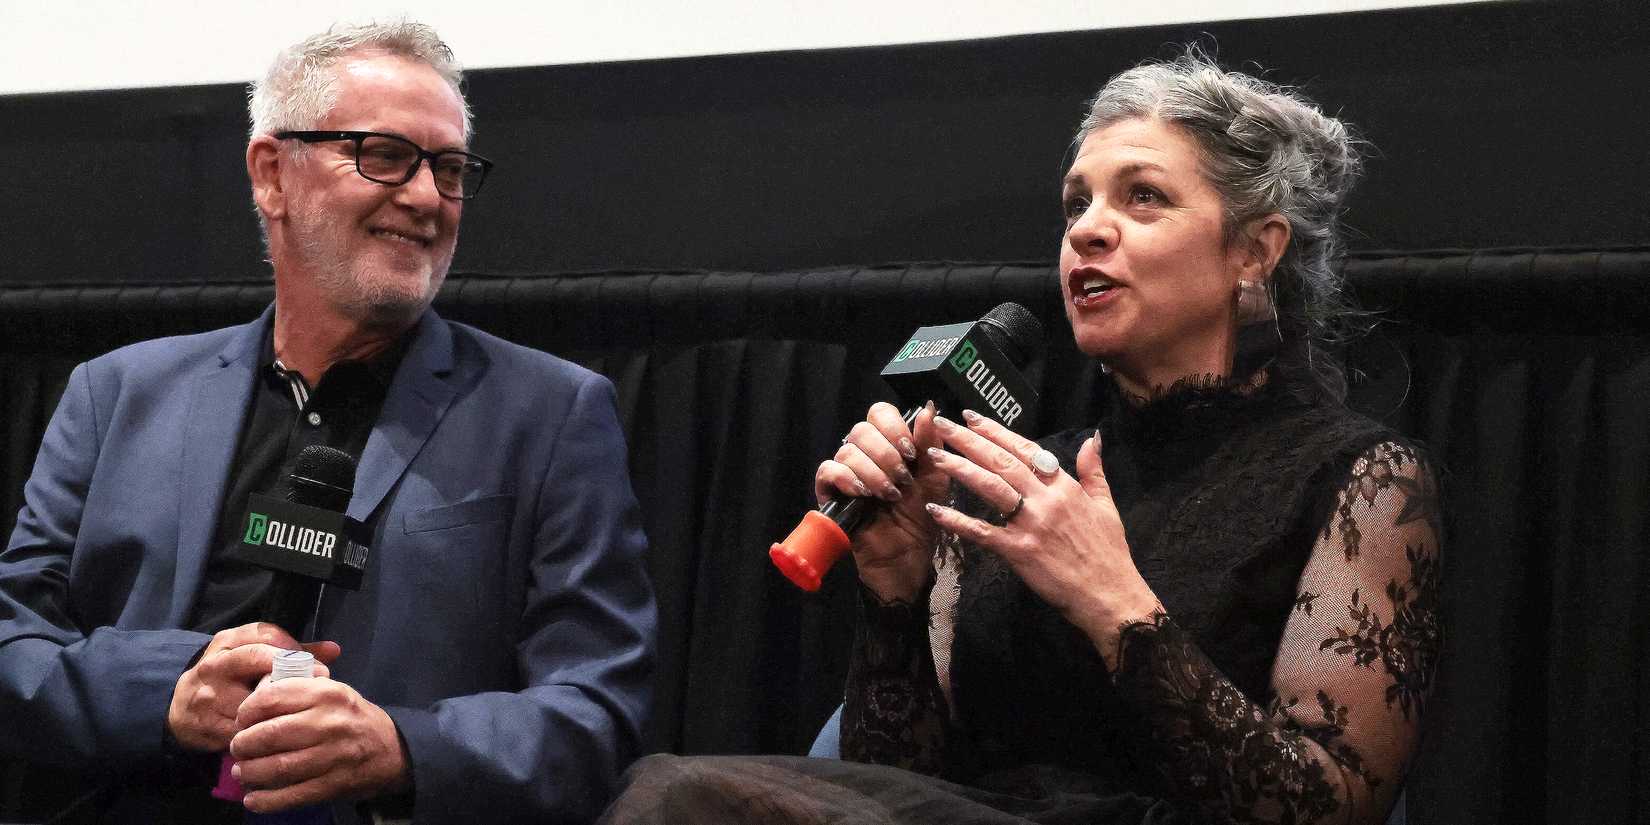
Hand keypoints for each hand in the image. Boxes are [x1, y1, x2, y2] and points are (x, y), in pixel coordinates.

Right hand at [166, 622, 339, 751]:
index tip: (319, 667)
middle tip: (315, 687)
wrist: (180, 709)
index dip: (296, 649)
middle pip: (258, 659)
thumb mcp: (251, 656)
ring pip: (254, 699)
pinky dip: (266, 731)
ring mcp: (208, 696)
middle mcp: (215, 665)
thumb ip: (293, 652)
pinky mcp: (208, 726)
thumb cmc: (229, 678)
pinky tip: (282, 733)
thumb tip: (334, 649)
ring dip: (281, 706)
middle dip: (291, 673)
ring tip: (300, 712)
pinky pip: (246, 730)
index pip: (266, 635)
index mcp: (227, 642)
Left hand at [230, 677, 409, 811]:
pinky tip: (253, 799)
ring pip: (276, 768)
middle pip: (268, 735)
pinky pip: (291, 795)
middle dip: (243, 744)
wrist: (392, 750)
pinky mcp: (333, 785)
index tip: (241, 720)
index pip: (271, 698)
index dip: (246, 712)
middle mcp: (329, 723)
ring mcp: (332, 757)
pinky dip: (266, 800)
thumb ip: (299, 690)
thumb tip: (254, 697)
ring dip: (250, 772)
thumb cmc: (353, 718)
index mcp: (326, 694)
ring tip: (243, 771)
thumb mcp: (333, 691)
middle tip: (238, 748)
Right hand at [814, 401, 946, 600]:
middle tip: (902, 479)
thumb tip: (929, 408)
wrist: (909, 554)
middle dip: (886, 453)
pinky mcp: (830, 494)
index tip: (911, 451)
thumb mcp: (935, 477)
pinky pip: (827, 470)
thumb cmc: (922, 516)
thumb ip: (931, 442)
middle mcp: (864, 454)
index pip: (880, 413)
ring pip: (847, 450)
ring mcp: (845, 473)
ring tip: (889, 494)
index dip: (893, 426)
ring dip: (873, 471)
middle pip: (861, 429)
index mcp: (888, 444)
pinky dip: (845, 477)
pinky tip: (862, 492)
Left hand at [922, 411, 1160, 655]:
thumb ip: (1093, 471)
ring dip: (960, 468)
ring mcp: (1031, 525)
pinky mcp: (1019, 551)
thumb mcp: (1106, 506)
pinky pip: (983, 532)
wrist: (1109, 594)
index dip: (997, 432)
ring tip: (936, 454)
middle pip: (1002, 462)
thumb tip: (1092, 438)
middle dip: (970, 440)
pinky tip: (937, 510)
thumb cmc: (1108, 553)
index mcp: (1065, 486)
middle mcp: (1046, 500)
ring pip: (991, 487)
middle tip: (945, 425)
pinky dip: (958, 521)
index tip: (973, 418)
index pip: (1025, 450)